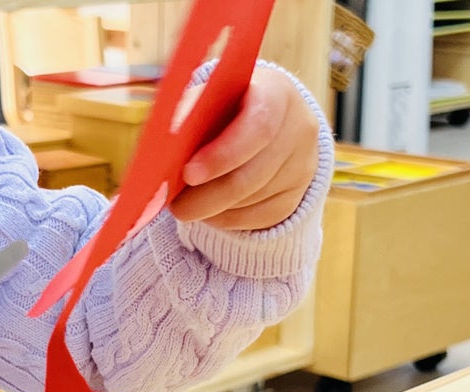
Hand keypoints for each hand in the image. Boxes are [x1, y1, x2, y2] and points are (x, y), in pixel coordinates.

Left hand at [172, 67, 320, 231]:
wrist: (269, 122)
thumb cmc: (229, 107)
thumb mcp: (213, 96)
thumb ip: (192, 111)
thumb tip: (168, 139)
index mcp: (277, 94)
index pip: (258, 128)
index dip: (222, 155)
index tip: (188, 174)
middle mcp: (298, 131)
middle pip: (252, 175)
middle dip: (209, 196)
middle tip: (177, 207)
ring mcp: (301, 168)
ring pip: (252, 201)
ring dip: (213, 209)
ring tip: (188, 206)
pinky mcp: (295, 198)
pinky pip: (257, 220)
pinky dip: (227, 219)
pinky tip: (210, 211)